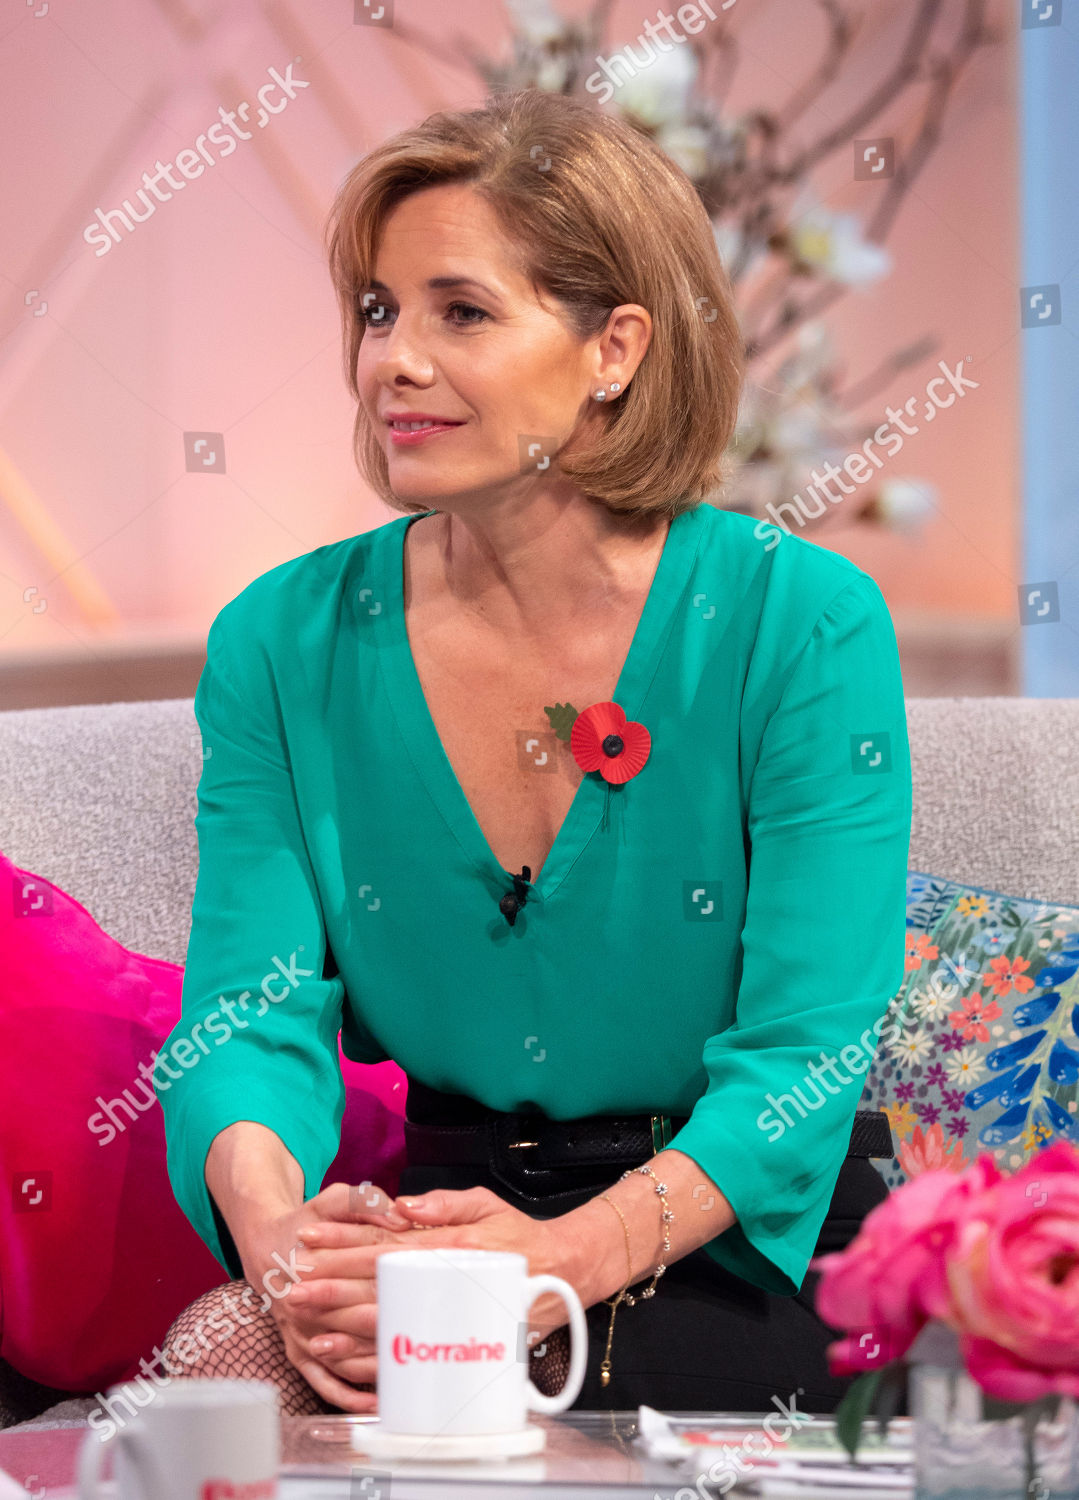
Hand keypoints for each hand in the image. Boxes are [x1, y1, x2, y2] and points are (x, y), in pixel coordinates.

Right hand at [242, 1180, 416, 1412]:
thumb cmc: (306, 1221)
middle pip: (353, 1323)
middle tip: (424, 1343)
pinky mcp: (298, 1351)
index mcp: (313, 1264)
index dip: (392, 1289)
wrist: (265, 1246)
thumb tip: (400, 1218)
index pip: (359, 1282)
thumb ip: (366, 1203)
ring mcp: (300, 1332)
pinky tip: (374, 1404)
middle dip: (388, 1334)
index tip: (422, 1299)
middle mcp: (303, 1304)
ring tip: (408, 1376)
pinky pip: (322, 1381)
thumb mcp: (332, 1200)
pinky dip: (346, 1396)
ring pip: (340, 1358)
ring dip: (373, 1369)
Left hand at [292, 1186, 576, 1381]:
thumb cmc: (520, 1237)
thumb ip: (444, 1203)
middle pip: (378, 1286)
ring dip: (345, 1329)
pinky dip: (377, 1361)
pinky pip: (413, 1355)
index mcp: (446, 1244)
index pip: (385, 1243)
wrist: (564, 1274)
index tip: (309, 1241)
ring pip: (390, 1325)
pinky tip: (349, 1362)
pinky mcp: (458, 1342)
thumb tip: (404, 1205)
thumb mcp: (487, 1204)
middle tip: (292, 1287)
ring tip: (308, 1329)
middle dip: (331, 1287)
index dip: (343, 1241)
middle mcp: (444, 1280)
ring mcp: (451, 1315)